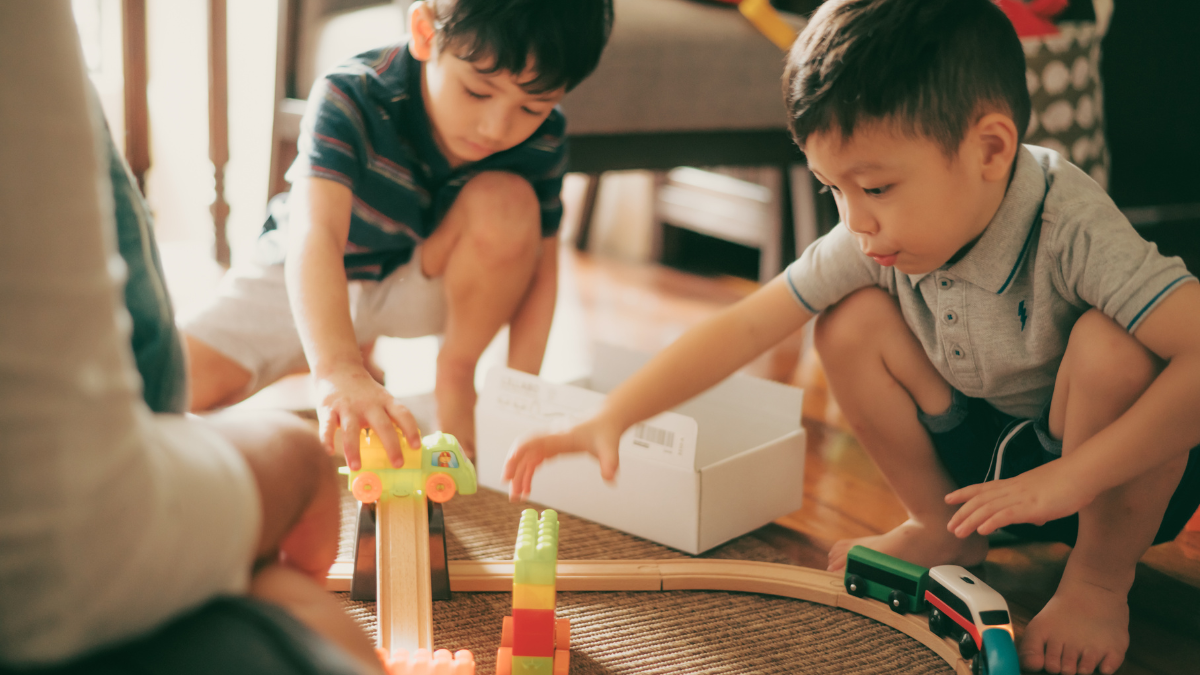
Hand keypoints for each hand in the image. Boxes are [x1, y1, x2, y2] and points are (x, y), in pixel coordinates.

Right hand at [314, 365, 420, 469]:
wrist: (338, 368)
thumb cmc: (364, 392)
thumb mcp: (381, 398)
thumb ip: (389, 418)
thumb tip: (403, 447)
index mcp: (385, 401)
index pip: (402, 414)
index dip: (411, 430)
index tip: (416, 446)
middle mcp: (368, 404)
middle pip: (382, 425)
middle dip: (391, 446)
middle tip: (398, 464)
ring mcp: (347, 406)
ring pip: (351, 430)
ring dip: (353, 450)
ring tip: (357, 467)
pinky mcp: (328, 409)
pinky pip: (327, 426)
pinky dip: (327, 438)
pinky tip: (330, 451)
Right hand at [503, 417, 620, 501]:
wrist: (607, 419)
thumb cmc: (606, 431)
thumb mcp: (610, 448)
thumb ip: (609, 463)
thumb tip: (611, 479)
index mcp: (561, 436)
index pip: (534, 441)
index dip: (520, 451)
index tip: (509, 466)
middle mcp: (551, 437)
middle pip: (525, 452)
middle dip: (515, 470)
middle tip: (512, 493)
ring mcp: (550, 441)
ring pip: (527, 458)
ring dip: (520, 476)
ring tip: (518, 497)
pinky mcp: (552, 447)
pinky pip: (534, 460)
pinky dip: (528, 473)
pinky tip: (528, 488)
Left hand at [945, 459, 1096, 536]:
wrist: (1083, 473)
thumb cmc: (1069, 483)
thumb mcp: (1046, 494)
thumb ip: (1037, 507)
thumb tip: (1035, 518)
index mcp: (1015, 484)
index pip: (983, 487)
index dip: (964, 493)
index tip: (949, 498)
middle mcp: (1013, 489)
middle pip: (980, 500)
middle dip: (962, 513)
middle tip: (949, 526)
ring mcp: (1021, 497)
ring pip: (988, 508)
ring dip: (970, 520)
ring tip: (958, 532)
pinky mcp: (1032, 506)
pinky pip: (1007, 514)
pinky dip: (992, 522)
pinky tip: (982, 530)